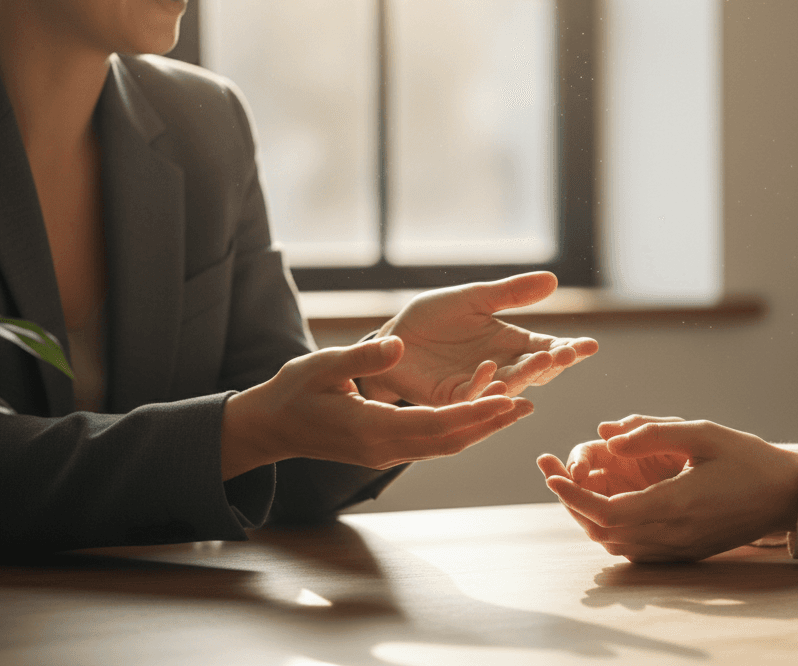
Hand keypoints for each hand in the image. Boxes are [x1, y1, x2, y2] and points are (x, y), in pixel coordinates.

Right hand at [221, 336, 532, 478]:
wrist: (269, 427)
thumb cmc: (293, 391)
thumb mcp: (323, 365)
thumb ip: (363, 357)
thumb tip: (398, 344)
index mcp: (373, 429)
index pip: (436, 424)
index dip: (474, 413)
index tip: (507, 399)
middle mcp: (385, 448)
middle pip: (449, 441)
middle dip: (488, 424)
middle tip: (528, 406)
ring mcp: (386, 453)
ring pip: (444, 445)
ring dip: (479, 429)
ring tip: (516, 410)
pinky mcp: (386, 448)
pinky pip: (432, 443)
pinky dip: (459, 430)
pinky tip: (479, 414)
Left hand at [359, 271, 598, 405]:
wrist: (394, 338)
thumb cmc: (434, 317)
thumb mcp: (474, 298)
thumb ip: (511, 293)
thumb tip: (553, 279)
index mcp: (511, 344)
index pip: (547, 349)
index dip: (569, 349)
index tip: (589, 345)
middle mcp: (501, 368)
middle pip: (535, 371)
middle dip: (553, 364)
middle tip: (568, 353)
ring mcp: (478, 386)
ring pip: (509, 385)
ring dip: (526, 375)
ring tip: (544, 360)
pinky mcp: (451, 398)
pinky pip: (471, 396)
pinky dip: (483, 385)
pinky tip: (492, 369)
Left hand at [538, 417, 797, 562]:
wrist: (787, 495)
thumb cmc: (747, 458)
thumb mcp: (701, 433)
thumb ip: (652, 433)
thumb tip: (606, 435)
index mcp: (675, 504)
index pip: (607, 512)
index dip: (572, 496)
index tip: (550, 475)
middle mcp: (673, 534)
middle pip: (603, 531)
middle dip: (571, 503)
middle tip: (552, 470)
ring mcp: (679, 549)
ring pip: (615, 544)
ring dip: (589, 517)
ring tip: (574, 483)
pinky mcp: (684, 553)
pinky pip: (635, 550)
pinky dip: (611, 530)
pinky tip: (606, 503)